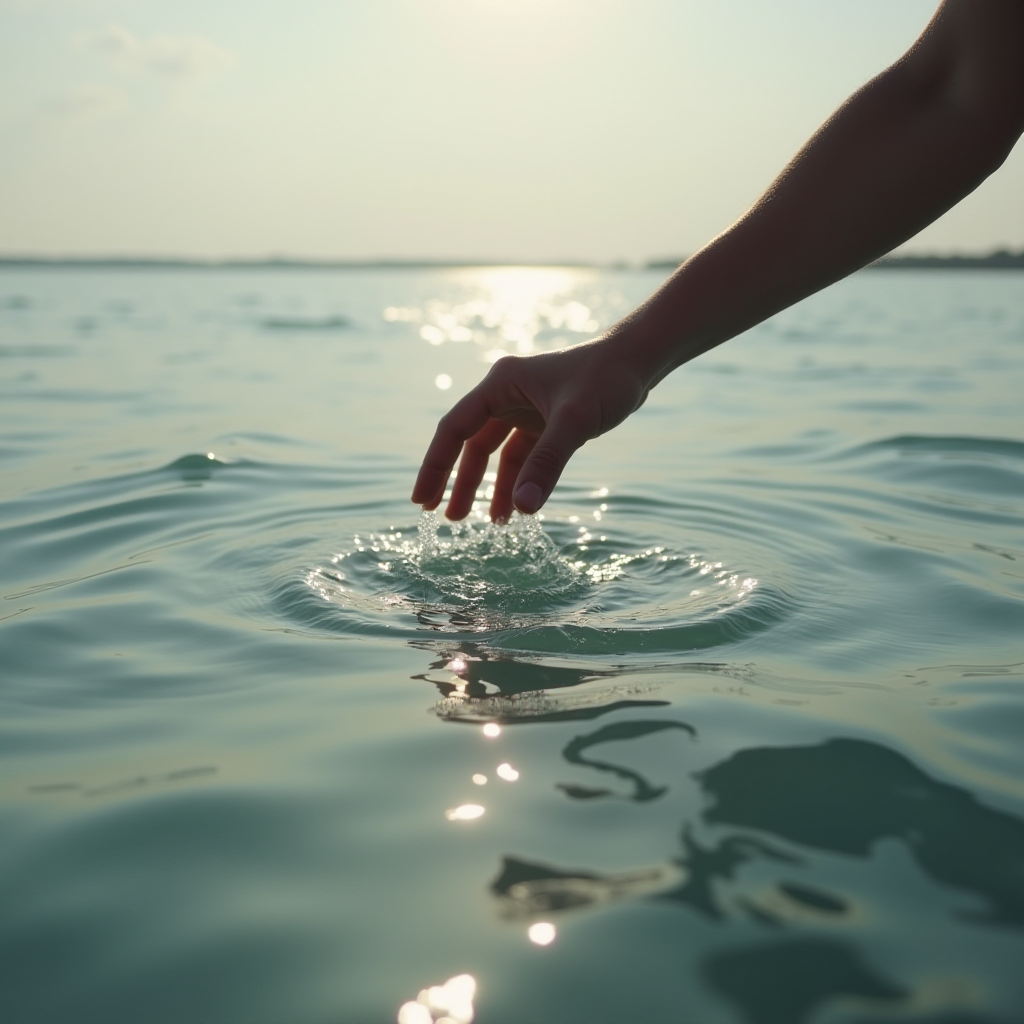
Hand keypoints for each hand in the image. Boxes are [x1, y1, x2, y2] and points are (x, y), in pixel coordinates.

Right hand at [412, 337, 649, 520]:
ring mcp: (525, 408)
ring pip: (496, 454)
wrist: (639, 361)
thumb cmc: (606, 379)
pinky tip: (515, 509)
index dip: (436, 466)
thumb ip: (548, 463)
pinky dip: (517, 481)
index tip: (421, 500)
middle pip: (470, 444)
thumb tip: (524, 508)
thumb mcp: (575, 421)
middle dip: (457, 482)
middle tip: (440, 517)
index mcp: (501, 384)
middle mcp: (506, 394)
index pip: (455, 429)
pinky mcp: (545, 420)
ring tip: (478, 524)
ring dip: (487, 487)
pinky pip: (521, 456)